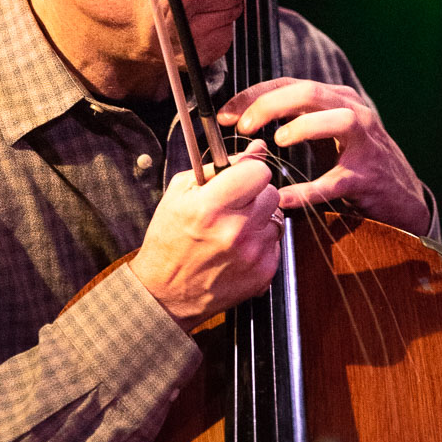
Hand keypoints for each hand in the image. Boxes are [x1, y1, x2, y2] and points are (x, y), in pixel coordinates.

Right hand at [129, 141, 282, 330]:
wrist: (166, 293)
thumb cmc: (169, 241)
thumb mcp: (180, 193)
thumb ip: (219, 167)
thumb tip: (256, 148)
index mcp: (210, 207)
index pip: (258, 171)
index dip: (250, 171)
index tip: (241, 177)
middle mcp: (235, 231)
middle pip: (271, 192)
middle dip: (255, 194)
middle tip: (234, 205)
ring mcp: (252, 254)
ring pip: (276, 217)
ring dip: (259, 219)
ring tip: (234, 230)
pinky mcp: (264, 272)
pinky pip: (276, 242)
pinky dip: (261, 242)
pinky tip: (239, 249)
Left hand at [218, 78, 429, 234]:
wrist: (402, 199)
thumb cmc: (356, 163)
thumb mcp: (327, 133)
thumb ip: (294, 120)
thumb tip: (246, 116)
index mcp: (337, 100)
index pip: (290, 84)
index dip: (254, 95)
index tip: (225, 114)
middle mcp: (353, 113)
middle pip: (311, 92)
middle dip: (272, 104)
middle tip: (242, 124)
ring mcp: (365, 144)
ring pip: (338, 120)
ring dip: (304, 127)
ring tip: (277, 139)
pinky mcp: (369, 177)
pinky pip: (338, 180)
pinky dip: (311, 190)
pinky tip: (287, 198)